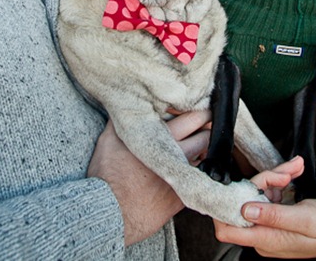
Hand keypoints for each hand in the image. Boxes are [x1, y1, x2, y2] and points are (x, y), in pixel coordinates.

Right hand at [88, 111, 211, 245]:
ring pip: (206, 159)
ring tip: (197, 147)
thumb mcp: (110, 139)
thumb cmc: (108, 175)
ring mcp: (183, 177)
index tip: (198, 109)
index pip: (194, 117)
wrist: (110, 212)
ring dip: (204, 152)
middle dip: (208, 129)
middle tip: (206, 125)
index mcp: (162, 137)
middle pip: (207, 136)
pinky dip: (196, 172)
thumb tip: (129, 102)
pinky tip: (187, 169)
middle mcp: (178, 156)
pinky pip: (198, 181)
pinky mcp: (183, 196)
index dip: (199, 111)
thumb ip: (124, 118)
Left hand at [213, 157, 315, 258]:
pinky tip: (293, 173)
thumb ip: (277, 216)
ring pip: (257, 194)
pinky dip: (280, 180)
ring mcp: (268, 224)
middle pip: (243, 204)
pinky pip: (268, 193)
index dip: (225, 209)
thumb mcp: (308, 219)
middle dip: (261, 181)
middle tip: (283, 174)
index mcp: (267, 239)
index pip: (227, 229)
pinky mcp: (274, 214)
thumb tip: (246, 210)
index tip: (238, 187)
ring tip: (294, 169)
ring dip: (274, 177)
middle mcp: (263, 234)